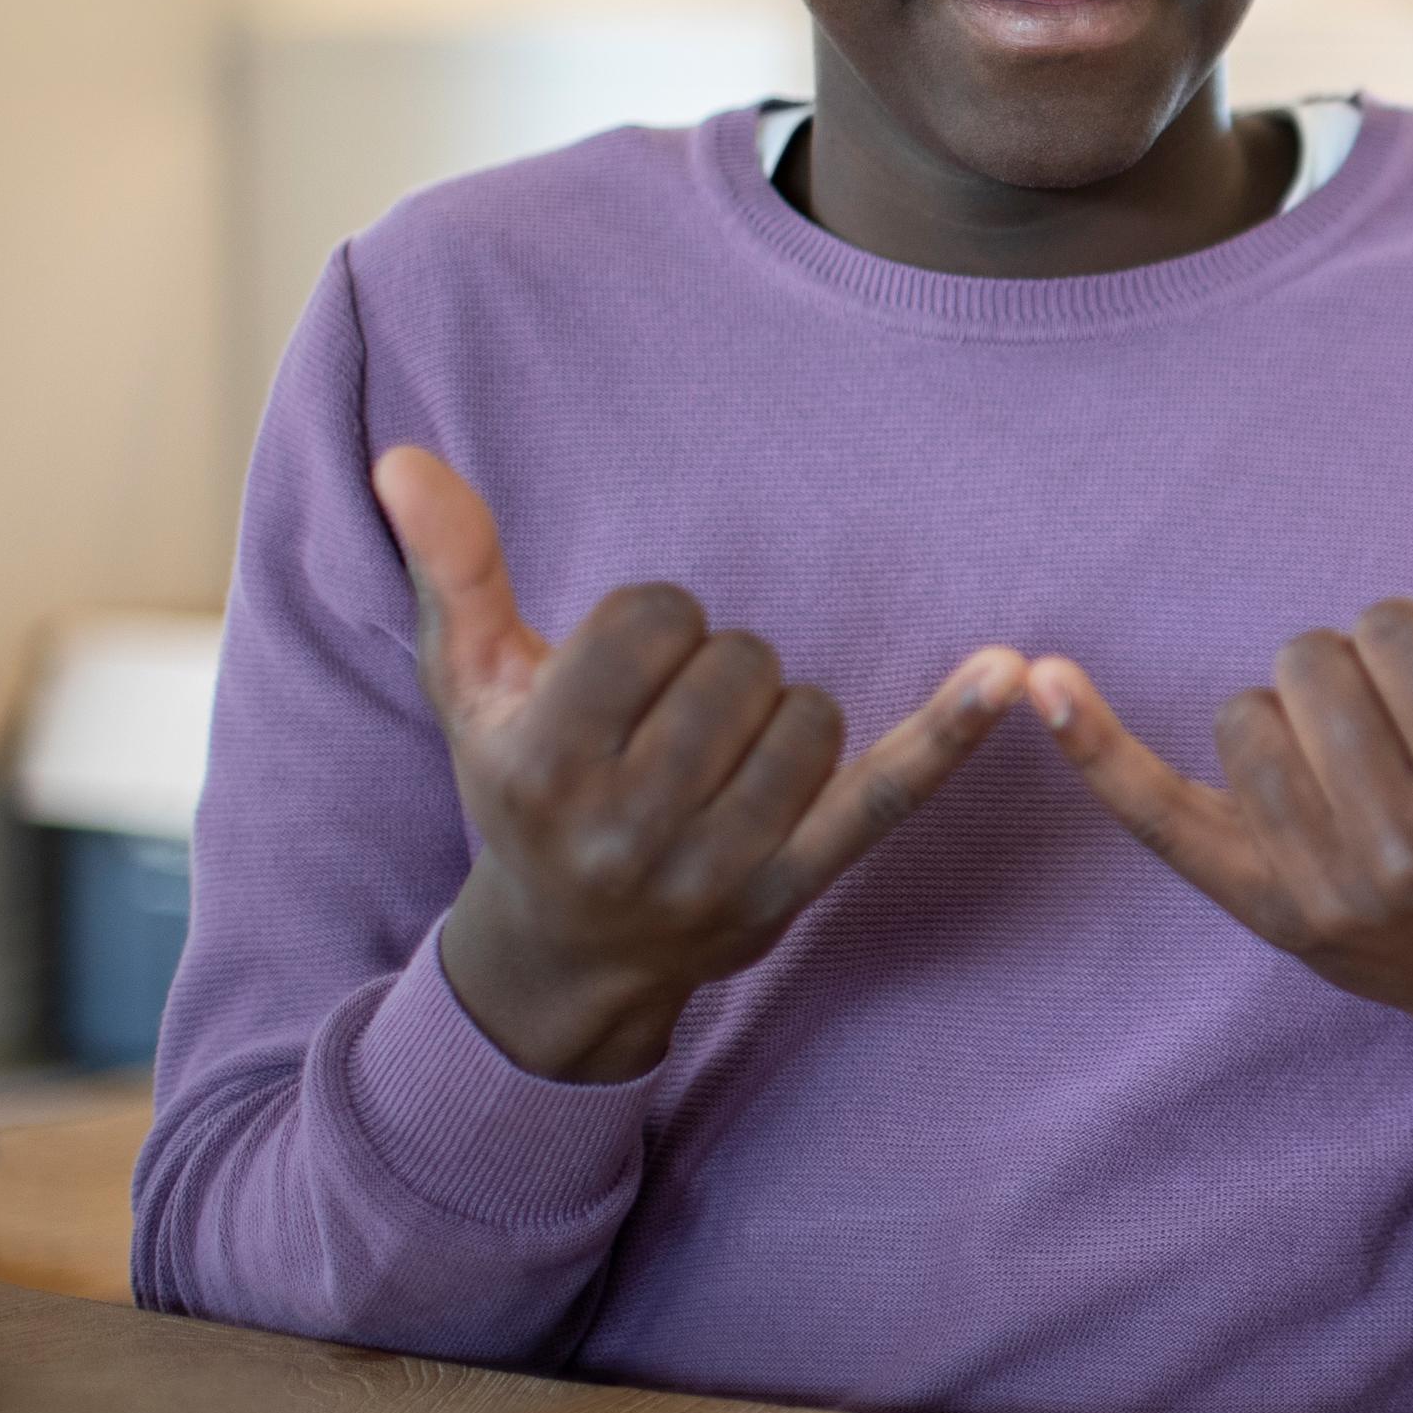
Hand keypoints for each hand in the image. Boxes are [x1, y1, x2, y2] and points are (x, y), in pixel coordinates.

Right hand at [375, 447, 1024, 1083]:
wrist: (560, 955)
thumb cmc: (516, 790)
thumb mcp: (469, 686)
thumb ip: (452, 567)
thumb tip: (403, 457)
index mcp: (542, 761)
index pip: (656, 618)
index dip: (654, 625)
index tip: (626, 673)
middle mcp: (625, 827)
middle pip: (740, 662)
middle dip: (715, 671)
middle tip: (670, 726)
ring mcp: (715, 867)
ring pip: (809, 713)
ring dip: (778, 715)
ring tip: (717, 759)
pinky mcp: (794, 890)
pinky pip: (889, 793)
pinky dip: (951, 730)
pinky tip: (1010, 673)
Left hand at [1032, 536, 1412, 1074]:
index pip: (1396, 627)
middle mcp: (1399, 846)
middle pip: (1314, 659)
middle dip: (1354, 674)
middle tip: (1402, 739)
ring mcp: (1317, 884)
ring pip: (1248, 713)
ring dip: (1292, 718)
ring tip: (1353, 770)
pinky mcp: (1251, 904)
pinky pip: (1155, 810)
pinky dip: (1094, 746)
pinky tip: (1036, 681)